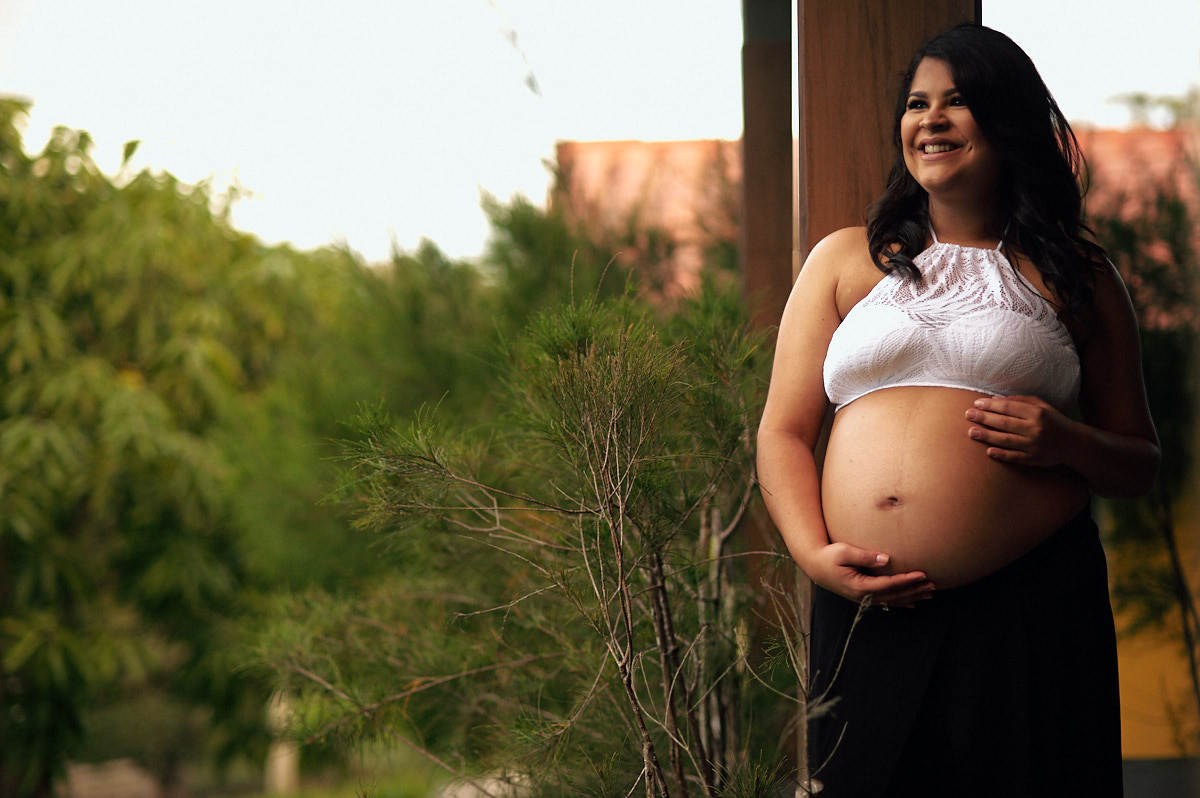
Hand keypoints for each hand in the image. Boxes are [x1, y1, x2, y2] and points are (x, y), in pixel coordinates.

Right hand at [804, 542, 934, 607]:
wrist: (815, 566)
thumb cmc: (829, 556)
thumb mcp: (844, 551)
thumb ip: (865, 556)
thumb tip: (886, 559)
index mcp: (860, 586)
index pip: (889, 585)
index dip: (907, 580)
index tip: (922, 574)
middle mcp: (863, 596)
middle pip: (895, 595)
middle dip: (915, 590)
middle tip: (933, 585)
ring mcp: (863, 599)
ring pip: (892, 601)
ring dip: (911, 597)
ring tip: (929, 594)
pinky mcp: (863, 597)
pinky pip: (886, 602)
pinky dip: (900, 602)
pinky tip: (912, 603)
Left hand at [965, 394, 1073, 466]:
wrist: (1074, 443)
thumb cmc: (1053, 420)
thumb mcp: (1041, 406)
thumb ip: (1019, 401)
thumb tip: (994, 399)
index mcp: (1037, 413)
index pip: (1008, 407)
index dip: (990, 405)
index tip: (976, 403)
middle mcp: (1035, 429)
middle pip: (1004, 423)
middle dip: (984, 418)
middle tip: (968, 415)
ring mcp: (1034, 445)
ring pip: (1006, 440)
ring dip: (986, 436)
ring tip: (971, 432)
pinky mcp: (1034, 459)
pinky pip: (1014, 457)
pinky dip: (1001, 454)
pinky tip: (988, 451)